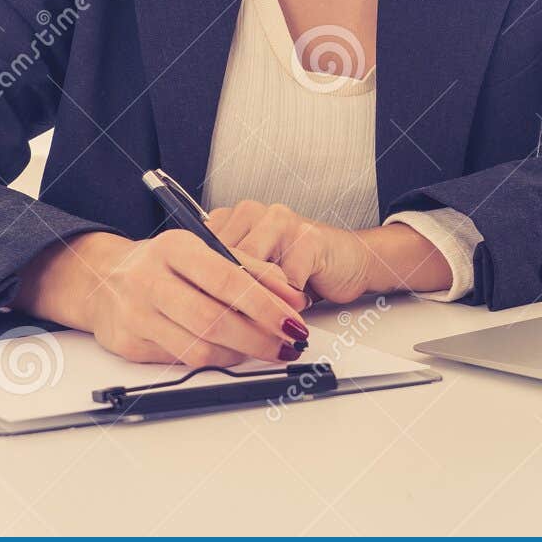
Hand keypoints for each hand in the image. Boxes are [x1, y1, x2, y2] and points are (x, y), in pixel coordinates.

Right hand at [17, 230, 310, 367]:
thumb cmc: (164, 264)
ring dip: (241, 354)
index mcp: (175, 247)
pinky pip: (183, 360)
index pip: (228, 280)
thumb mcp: (206, 251)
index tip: (293, 321)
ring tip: (267, 350)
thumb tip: (294, 297)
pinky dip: (216, 359)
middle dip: (259, 337)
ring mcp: (136, 314)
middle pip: (214, 319)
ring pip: (199, 347)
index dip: (265, 305)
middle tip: (287, 345)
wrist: (102, 279)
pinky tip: (234, 353)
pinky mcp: (129, 344)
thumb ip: (253, 269)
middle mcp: (150, 279)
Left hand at [206, 200, 453, 302]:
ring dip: (260, 304)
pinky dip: (288, 303)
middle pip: (222, 264)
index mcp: (232, 218)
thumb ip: (225, 279)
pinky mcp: (307, 237)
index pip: (199, 254)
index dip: (199, 290)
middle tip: (232, 329)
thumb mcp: (254, 273)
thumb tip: (192, 311)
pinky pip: (285, 281)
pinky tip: (296, 306)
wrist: (350, 259)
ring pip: (250, 273)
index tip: (199, 319)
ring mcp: (280, 221)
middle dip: (227, 302)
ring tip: (268, 320)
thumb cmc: (300, 267)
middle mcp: (252, 212)